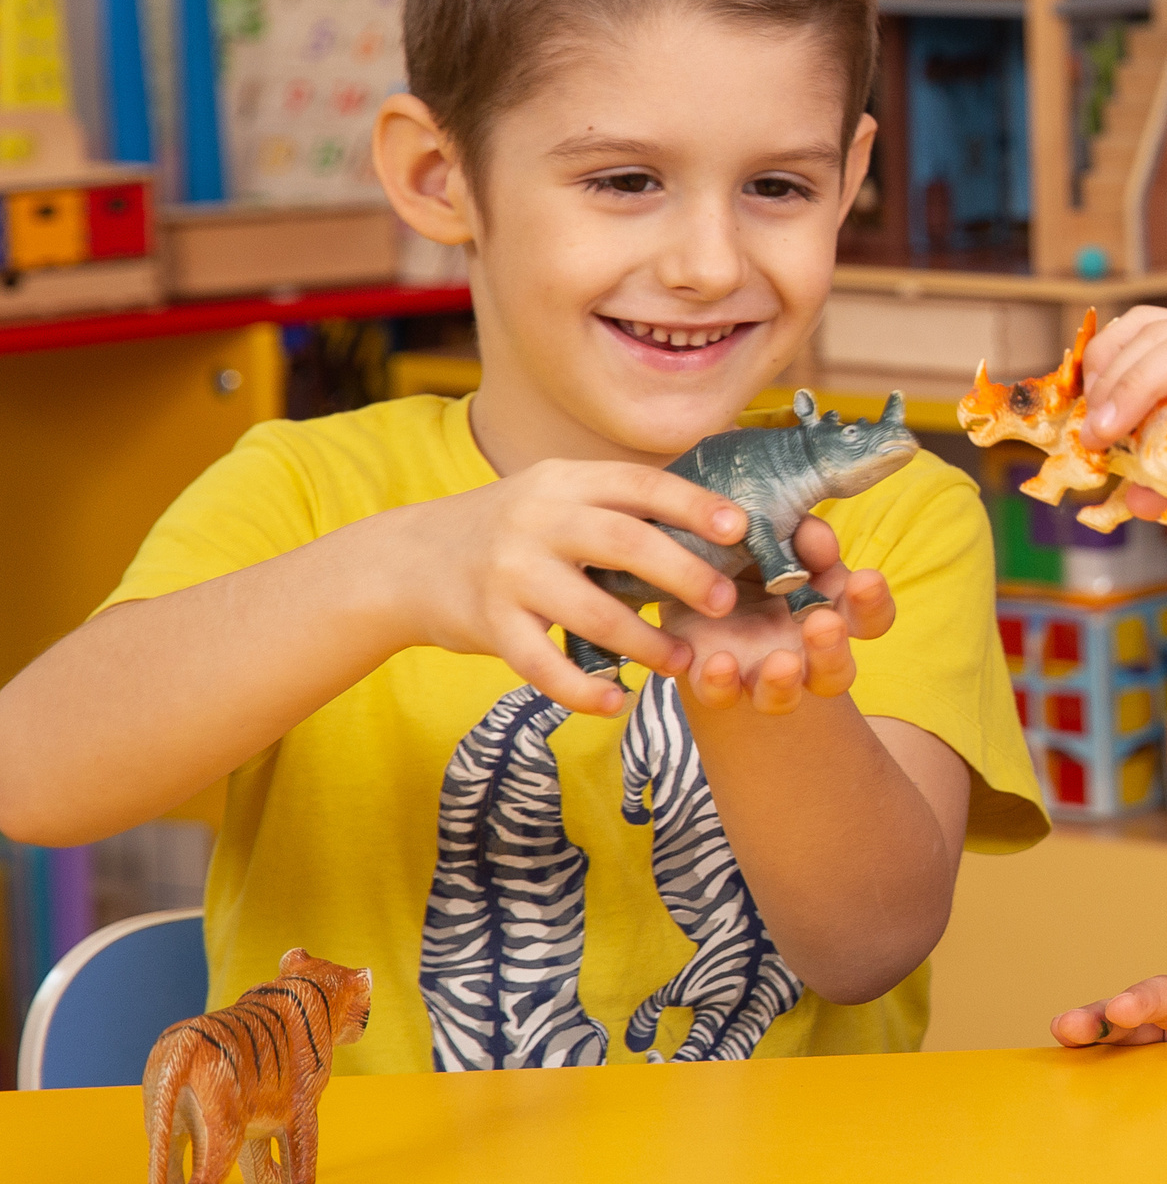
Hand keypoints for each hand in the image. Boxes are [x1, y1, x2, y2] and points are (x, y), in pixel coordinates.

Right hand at [388, 459, 747, 717]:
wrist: (408, 561)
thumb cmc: (510, 530)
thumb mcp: (555, 495)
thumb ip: (616, 505)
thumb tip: (713, 521)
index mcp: (565, 481)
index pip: (640, 484)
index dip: (694, 504)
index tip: (741, 528)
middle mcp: (537, 519)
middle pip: (625, 542)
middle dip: (684, 574)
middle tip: (725, 603)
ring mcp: (510, 572)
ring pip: (593, 612)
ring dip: (646, 642)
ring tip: (683, 661)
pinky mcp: (488, 622)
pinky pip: (543, 664)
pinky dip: (583, 689)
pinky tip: (617, 702)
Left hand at [661, 516, 897, 715]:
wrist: (690, 581)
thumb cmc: (748, 555)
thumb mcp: (776, 533)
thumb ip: (802, 535)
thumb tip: (823, 547)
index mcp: (829, 611)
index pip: (870, 619)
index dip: (874, 603)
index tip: (865, 579)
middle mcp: (802, 654)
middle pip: (836, 673)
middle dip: (832, 652)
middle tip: (823, 624)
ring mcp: (757, 673)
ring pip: (782, 698)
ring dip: (784, 684)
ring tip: (780, 663)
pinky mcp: (711, 680)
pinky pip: (718, 695)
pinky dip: (720, 685)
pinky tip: (718, 663)